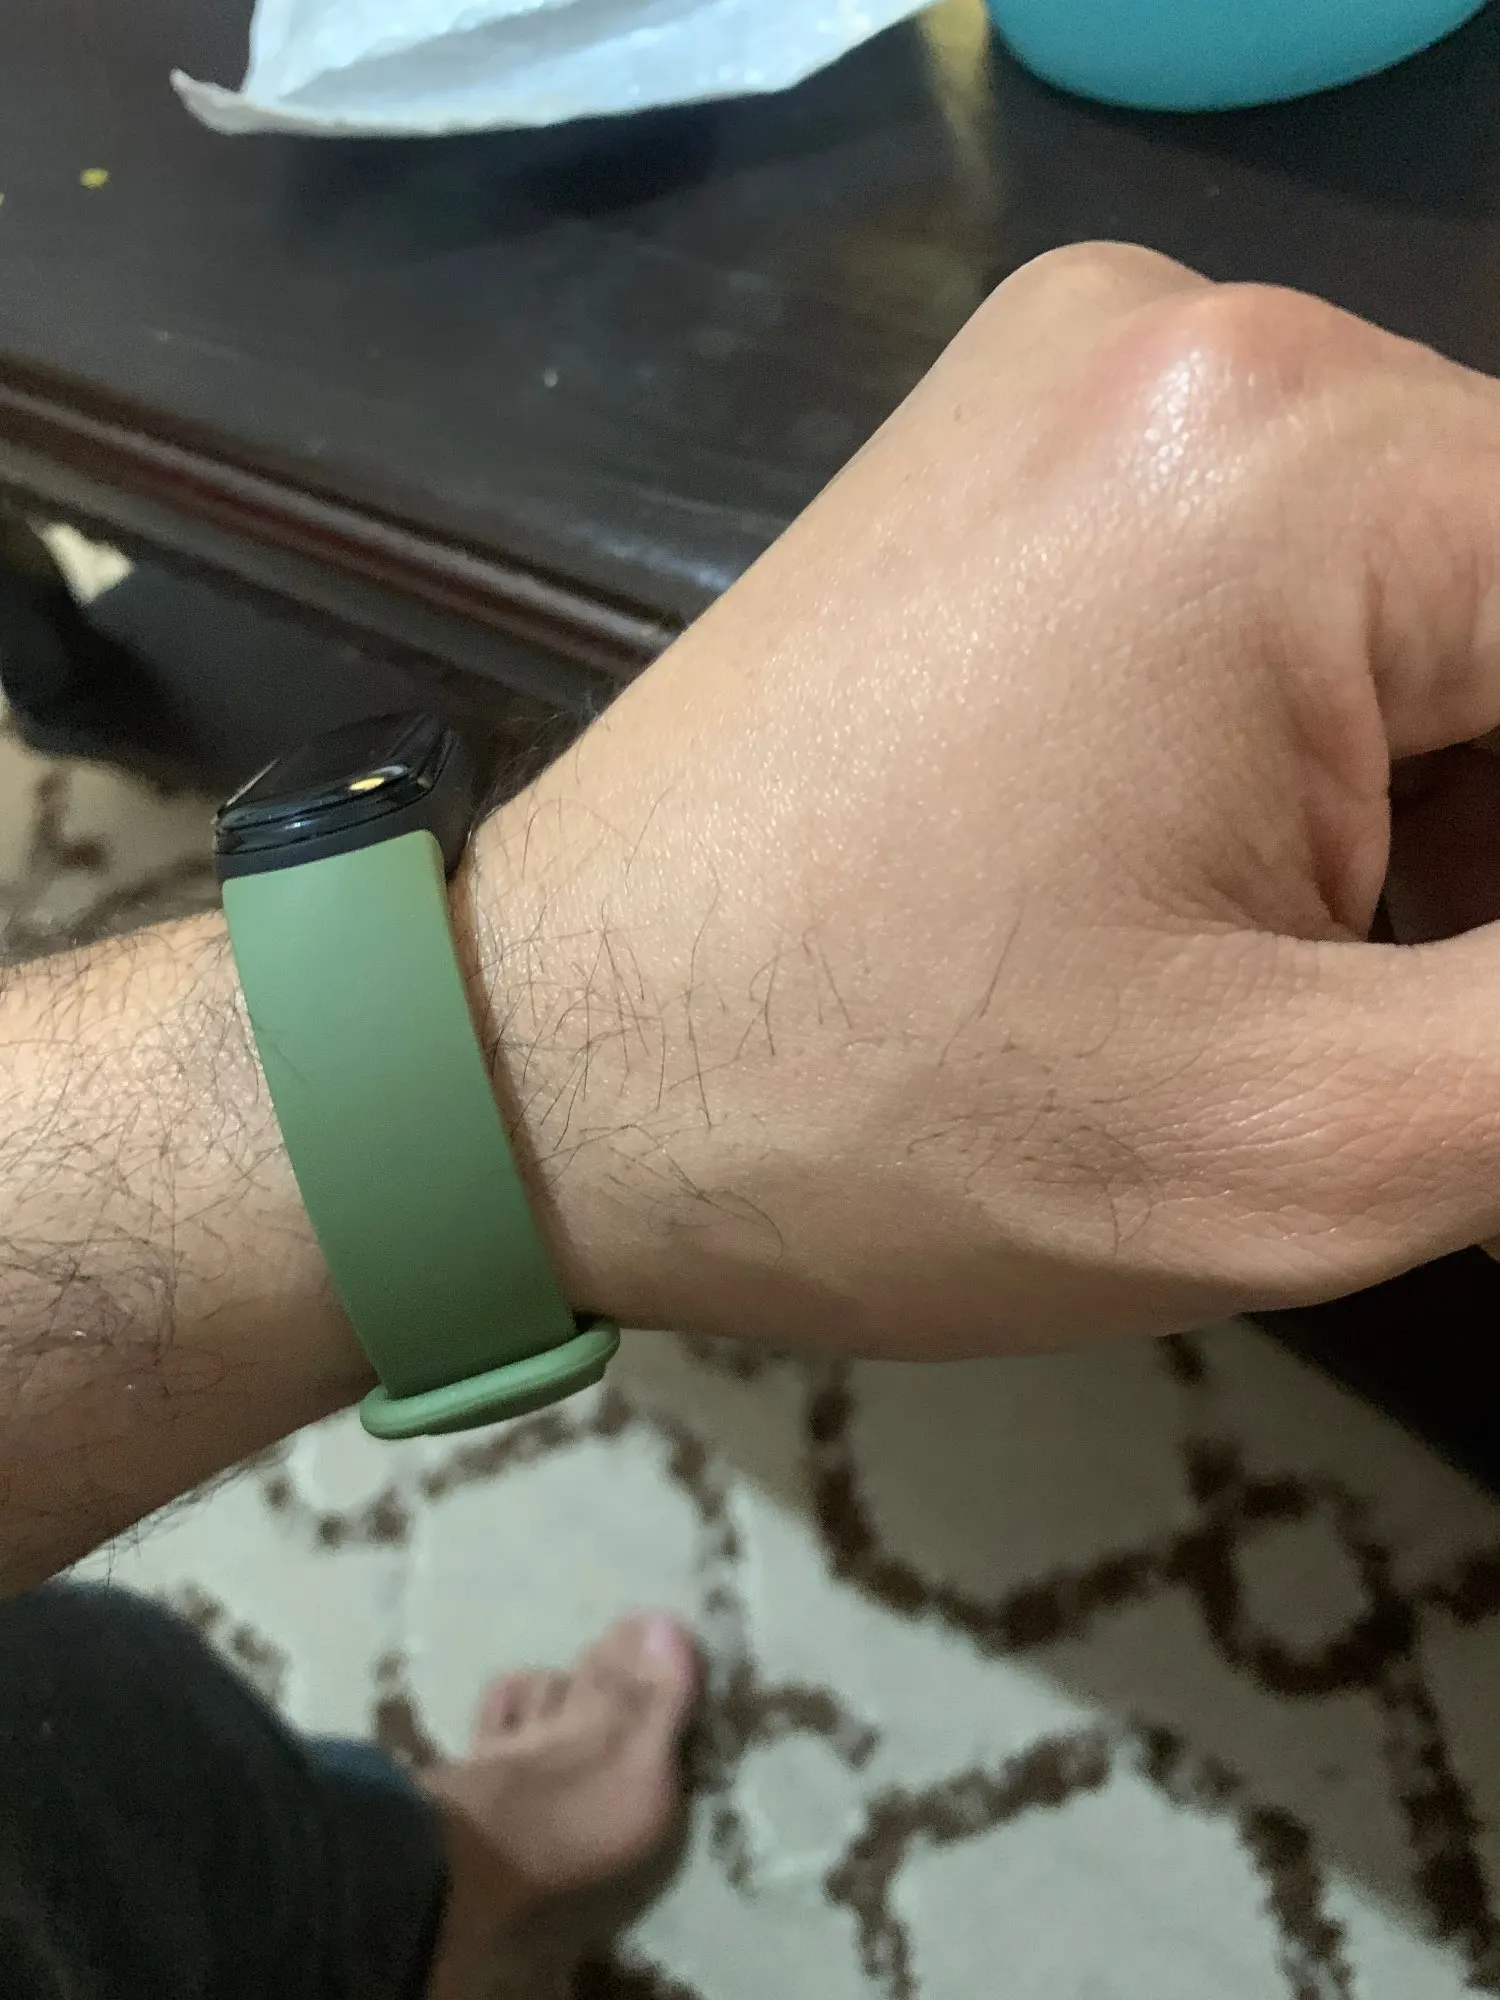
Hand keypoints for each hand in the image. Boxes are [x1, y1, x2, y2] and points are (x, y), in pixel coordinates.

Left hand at [473, 243, 1499, 1356]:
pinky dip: (1321, 735)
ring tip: (1297, 979)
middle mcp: (1195, 336)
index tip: (1441, 997)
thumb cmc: (884, 1116)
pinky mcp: (1006, 451)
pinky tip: (1219, 884)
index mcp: (1292, 453)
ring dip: (1438, 793)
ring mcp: (1079, 376)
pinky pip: (1277, 568)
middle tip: (1390, 1024)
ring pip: (1422, 585)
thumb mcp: (1322, 1130)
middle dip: (1497, 837)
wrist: (533, 1062)